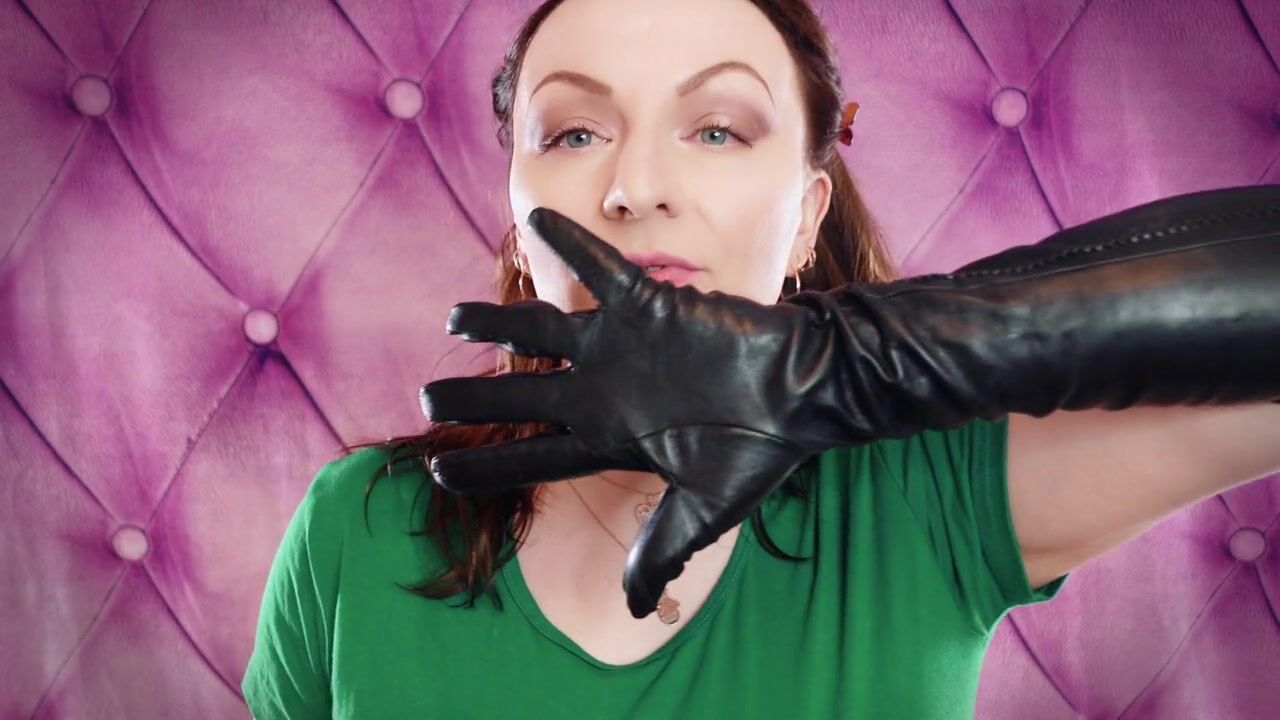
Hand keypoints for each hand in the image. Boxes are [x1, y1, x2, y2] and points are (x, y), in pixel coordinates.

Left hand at [419, 207, 833, 618]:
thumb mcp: (707, 509)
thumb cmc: (759, 447)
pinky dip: (570, 244)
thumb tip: (633, 611)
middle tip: (423, 397)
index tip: (438, 469)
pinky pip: (600, 267)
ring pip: (542, 326)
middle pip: (521, 392)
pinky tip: (534, 219)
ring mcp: (621, 345)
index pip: (533, 455)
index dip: (485, 462)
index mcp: (610, 437)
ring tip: (451, 317)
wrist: (806, 388)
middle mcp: (603, 390)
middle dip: (473, 397)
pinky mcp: (649, 304)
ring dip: (495, 320)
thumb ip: (661, 550)